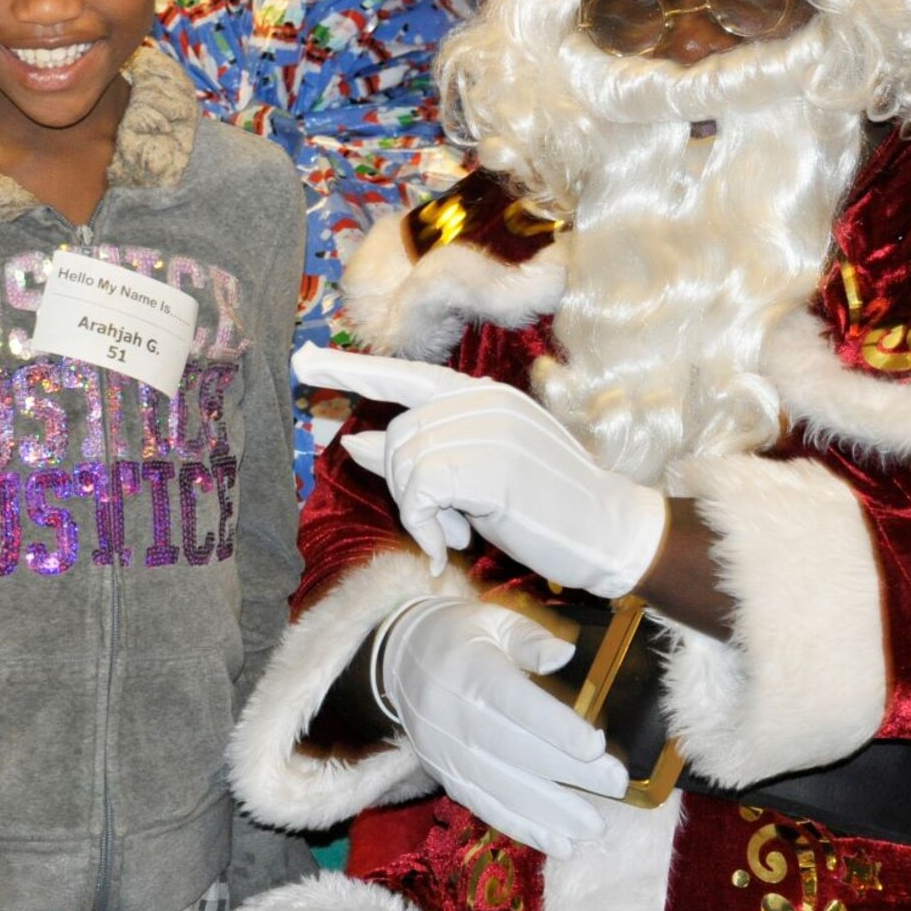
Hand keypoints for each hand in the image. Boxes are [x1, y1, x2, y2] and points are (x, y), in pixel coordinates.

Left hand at [294, 344, 666, 597]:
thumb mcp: (474, 473)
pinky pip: (418, 494)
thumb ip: (418, 452)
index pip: (403, 373)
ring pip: (404, 468)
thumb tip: (350, 440)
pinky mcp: (487, 465)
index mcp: (481, 394)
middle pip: (396, 440)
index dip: (349, 369)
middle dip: (406, 490)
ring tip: (462, 531)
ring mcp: (486, 428)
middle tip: (447, 523)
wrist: (609, 531)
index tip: (301, 360)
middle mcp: (481, 400)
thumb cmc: (543, 505)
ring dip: (422, 515)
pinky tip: (452, 549)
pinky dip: (424, 529)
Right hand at [378, 596, 626, 855]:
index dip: (556, 727)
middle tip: (616, 786)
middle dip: (569, 773)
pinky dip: (522, 828)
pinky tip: (558, 844)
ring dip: (550, 813)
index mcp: (473, 673)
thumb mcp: (493, 620)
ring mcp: (449, 753)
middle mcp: (458, 718)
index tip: (596, 745)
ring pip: (503, 788)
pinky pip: (485, 806)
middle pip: (518, 751)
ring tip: (592, 827)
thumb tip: (565, 655)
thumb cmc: (460, 635)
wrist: (399, 659)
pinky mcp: (446, 776)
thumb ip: (530, 638)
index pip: (518, 704)